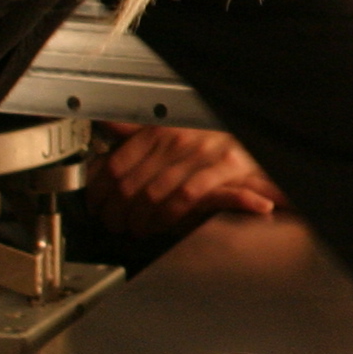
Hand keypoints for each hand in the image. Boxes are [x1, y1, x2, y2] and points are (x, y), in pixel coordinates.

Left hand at [89, 123, 284, 235]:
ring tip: (137, 229)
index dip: (98, 192)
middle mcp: (178, 139)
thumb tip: (105, 123)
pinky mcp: (225, 168)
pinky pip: (187, 197)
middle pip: (130, 184)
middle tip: (114, 225)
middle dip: (116, 212)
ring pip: (154, 194)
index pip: (114, 163)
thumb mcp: (171, 130)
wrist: (257, 140)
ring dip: (140, 219)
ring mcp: (201, 153)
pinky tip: (164, 224)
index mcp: (160, 130)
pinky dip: (170, 215)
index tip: (96, 207)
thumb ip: (137, 131)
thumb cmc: (212, 139)